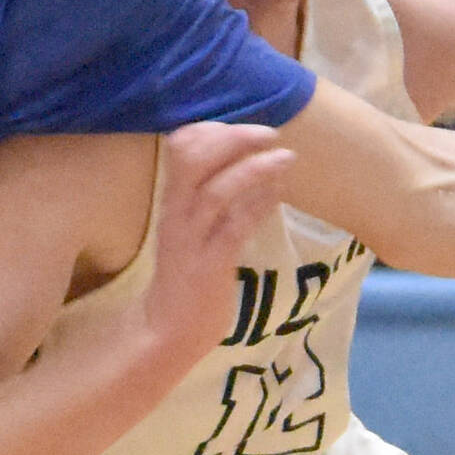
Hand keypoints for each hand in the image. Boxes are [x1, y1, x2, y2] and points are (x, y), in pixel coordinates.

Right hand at [140, 122, 296, 368]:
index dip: (211, 126)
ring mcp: (190, 240)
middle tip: (268, 132)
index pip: (180, 146)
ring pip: (215, 192)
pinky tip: (278, 194)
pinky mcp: (207, 267)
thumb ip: (217, 196)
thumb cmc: (188, 274)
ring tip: (286, 157)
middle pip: (193, 159)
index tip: (243, 123)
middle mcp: (176, 214)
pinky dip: (258, 207)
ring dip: (253, 169)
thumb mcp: (196, 227)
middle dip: (233, 137)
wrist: (168, 331)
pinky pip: (233, 229)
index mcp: (172, 199)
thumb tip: (255, 165)